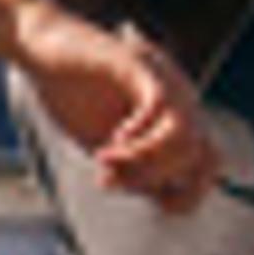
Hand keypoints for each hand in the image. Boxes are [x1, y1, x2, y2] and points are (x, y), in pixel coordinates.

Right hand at [13, 0, 217, 212]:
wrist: (43, 51)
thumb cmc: (73, 94)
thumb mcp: (106, 145)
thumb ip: (134, 168)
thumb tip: (153, 194)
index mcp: (175, 118)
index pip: (210, 163)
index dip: (191, 192)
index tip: (156, 204)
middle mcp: (178, 97)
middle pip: (196, 154)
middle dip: (154, 177)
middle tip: (110, 178)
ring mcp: (162, 78)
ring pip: (183, 133)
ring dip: (144, 158)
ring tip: (105, 157)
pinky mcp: (137, 64)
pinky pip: (159, 104)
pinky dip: (138, 132)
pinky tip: (112, 138)